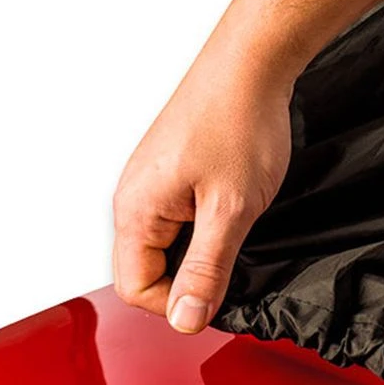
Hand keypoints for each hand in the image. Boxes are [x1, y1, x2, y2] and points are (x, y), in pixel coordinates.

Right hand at [112, 64, 290, 332]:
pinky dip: (206, 229)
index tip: (218, 295)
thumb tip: (186, 318)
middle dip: (190, 278)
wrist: (250, 66)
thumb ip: (207, 268)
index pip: (135, 289)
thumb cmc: (239, 123)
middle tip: (234, 260)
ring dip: (201, 253)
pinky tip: (233, 212)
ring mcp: (151, 186)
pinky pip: (178, 223)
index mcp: (135, 211)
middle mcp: (133, 199)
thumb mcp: (231, 210)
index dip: (178, 304)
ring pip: (166, 248)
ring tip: (236, 227)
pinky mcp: (171, 175)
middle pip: (147, 271)